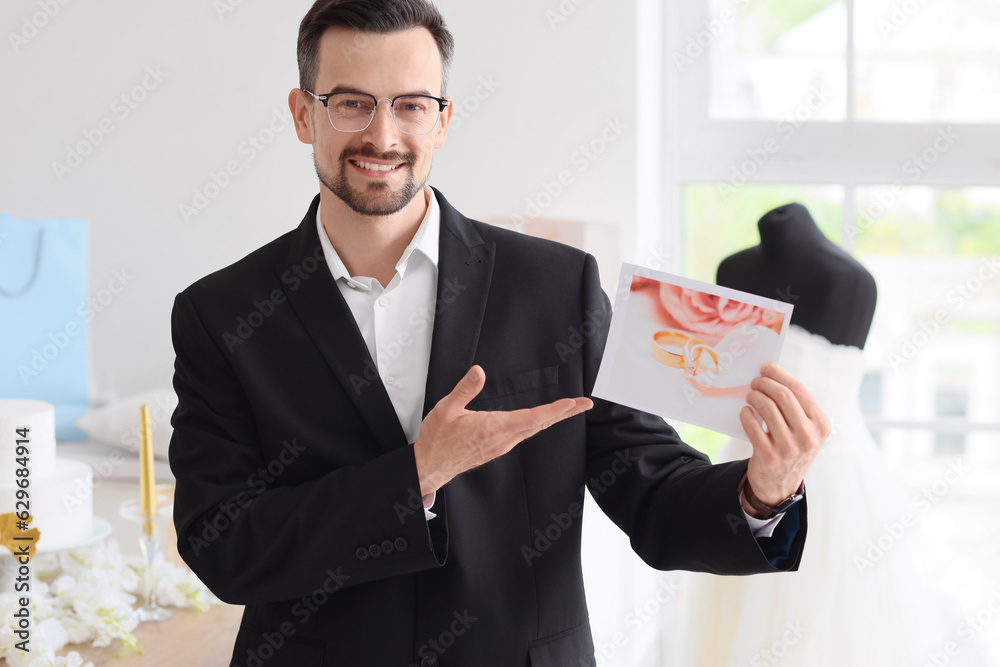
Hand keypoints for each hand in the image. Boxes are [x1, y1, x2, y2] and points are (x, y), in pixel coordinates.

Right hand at [413, 365, 592, 495]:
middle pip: (539, 423)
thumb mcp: (446, 409)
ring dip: (551, 418)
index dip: (555, 410)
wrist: (430, 466)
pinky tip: (539, 420)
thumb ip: (465, 389)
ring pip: (532, 429)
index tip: (573, 404)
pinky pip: (523, 434)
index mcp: (493, 427)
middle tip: (584, 404)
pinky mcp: (497, 448)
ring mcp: (501, 446)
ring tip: (567, 409)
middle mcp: (503, 439)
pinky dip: (536, 424)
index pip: (532, 417)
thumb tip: (479, 371)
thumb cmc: (437, 439)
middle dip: (563, 413)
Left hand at [739, 363, 830, 506]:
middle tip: (755, 382)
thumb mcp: (804, 430)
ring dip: (754, 397)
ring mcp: (789, 449)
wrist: (780, 485)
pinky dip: (746, 415)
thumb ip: (795, 407)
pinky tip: (745, 412)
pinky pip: (753, 426)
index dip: (780, 375)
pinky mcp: (769, 457)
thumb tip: (771, 377)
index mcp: (820, 426)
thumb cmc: (791, 447)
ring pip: (767, 409)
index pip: (800, 391)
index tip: (766, 368)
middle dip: (765, 384)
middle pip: (783, 396)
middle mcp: (808, 437)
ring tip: (750, 396)